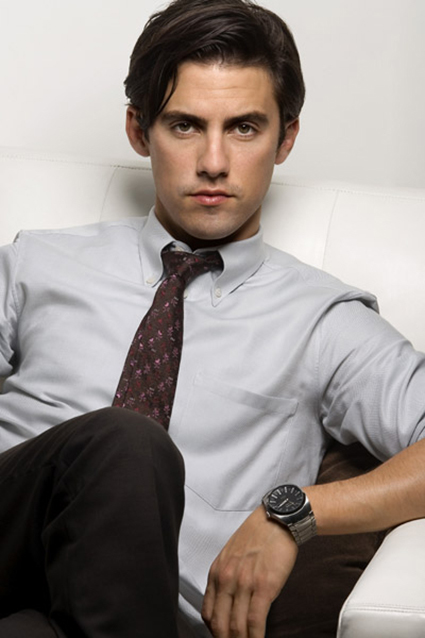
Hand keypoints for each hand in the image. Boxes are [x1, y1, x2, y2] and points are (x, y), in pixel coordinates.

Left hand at [201, 505, 297, 637]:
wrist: (277, 521)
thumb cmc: (256, 536)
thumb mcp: (231, 556)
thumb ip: (226, 578)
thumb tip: (227, 605)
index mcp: (217, 573)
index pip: (208, 613)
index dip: (215, 632)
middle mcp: (226, 579)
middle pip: (219, 624)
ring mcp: (244, 584)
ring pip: (236, 627)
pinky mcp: (264, 587)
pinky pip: (255, 620)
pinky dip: (255, 637)